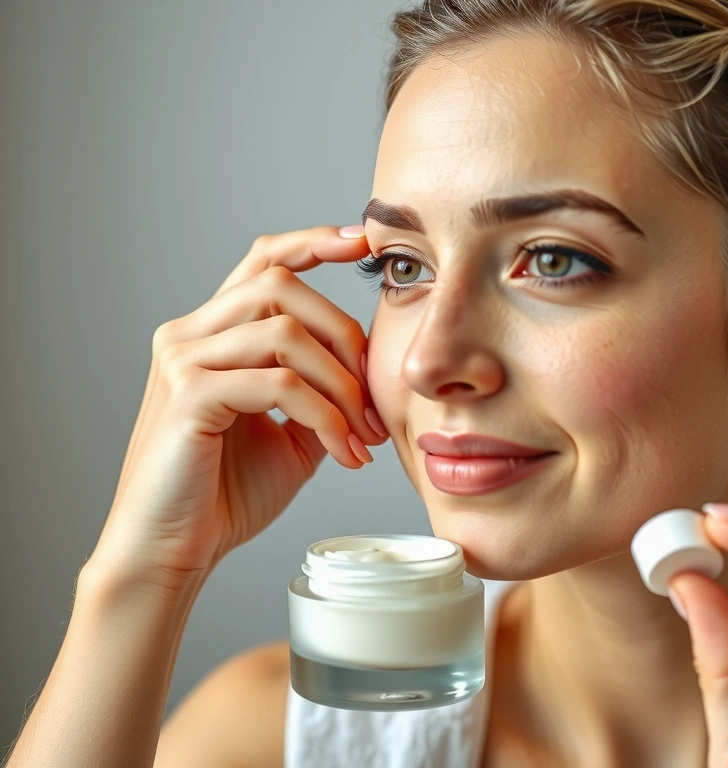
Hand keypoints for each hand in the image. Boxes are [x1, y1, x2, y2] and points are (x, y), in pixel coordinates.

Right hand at [89, 225, 387, 588]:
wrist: (173, 552)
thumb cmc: (224, 496)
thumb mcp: (289, 436)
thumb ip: (318, 395)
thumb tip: (364, 375)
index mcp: (211, 335)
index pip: (262, 262)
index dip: (313, 242)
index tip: (362, 240)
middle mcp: (189, 335)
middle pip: (280, 285)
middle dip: (344, 334)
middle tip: (373, 398)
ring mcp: (183, 361)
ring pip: (283, 332)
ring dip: (340, 384)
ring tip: (362, 435)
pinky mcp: (188, 396)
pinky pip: (277, 383)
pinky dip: (324, 416)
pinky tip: (344, 453)